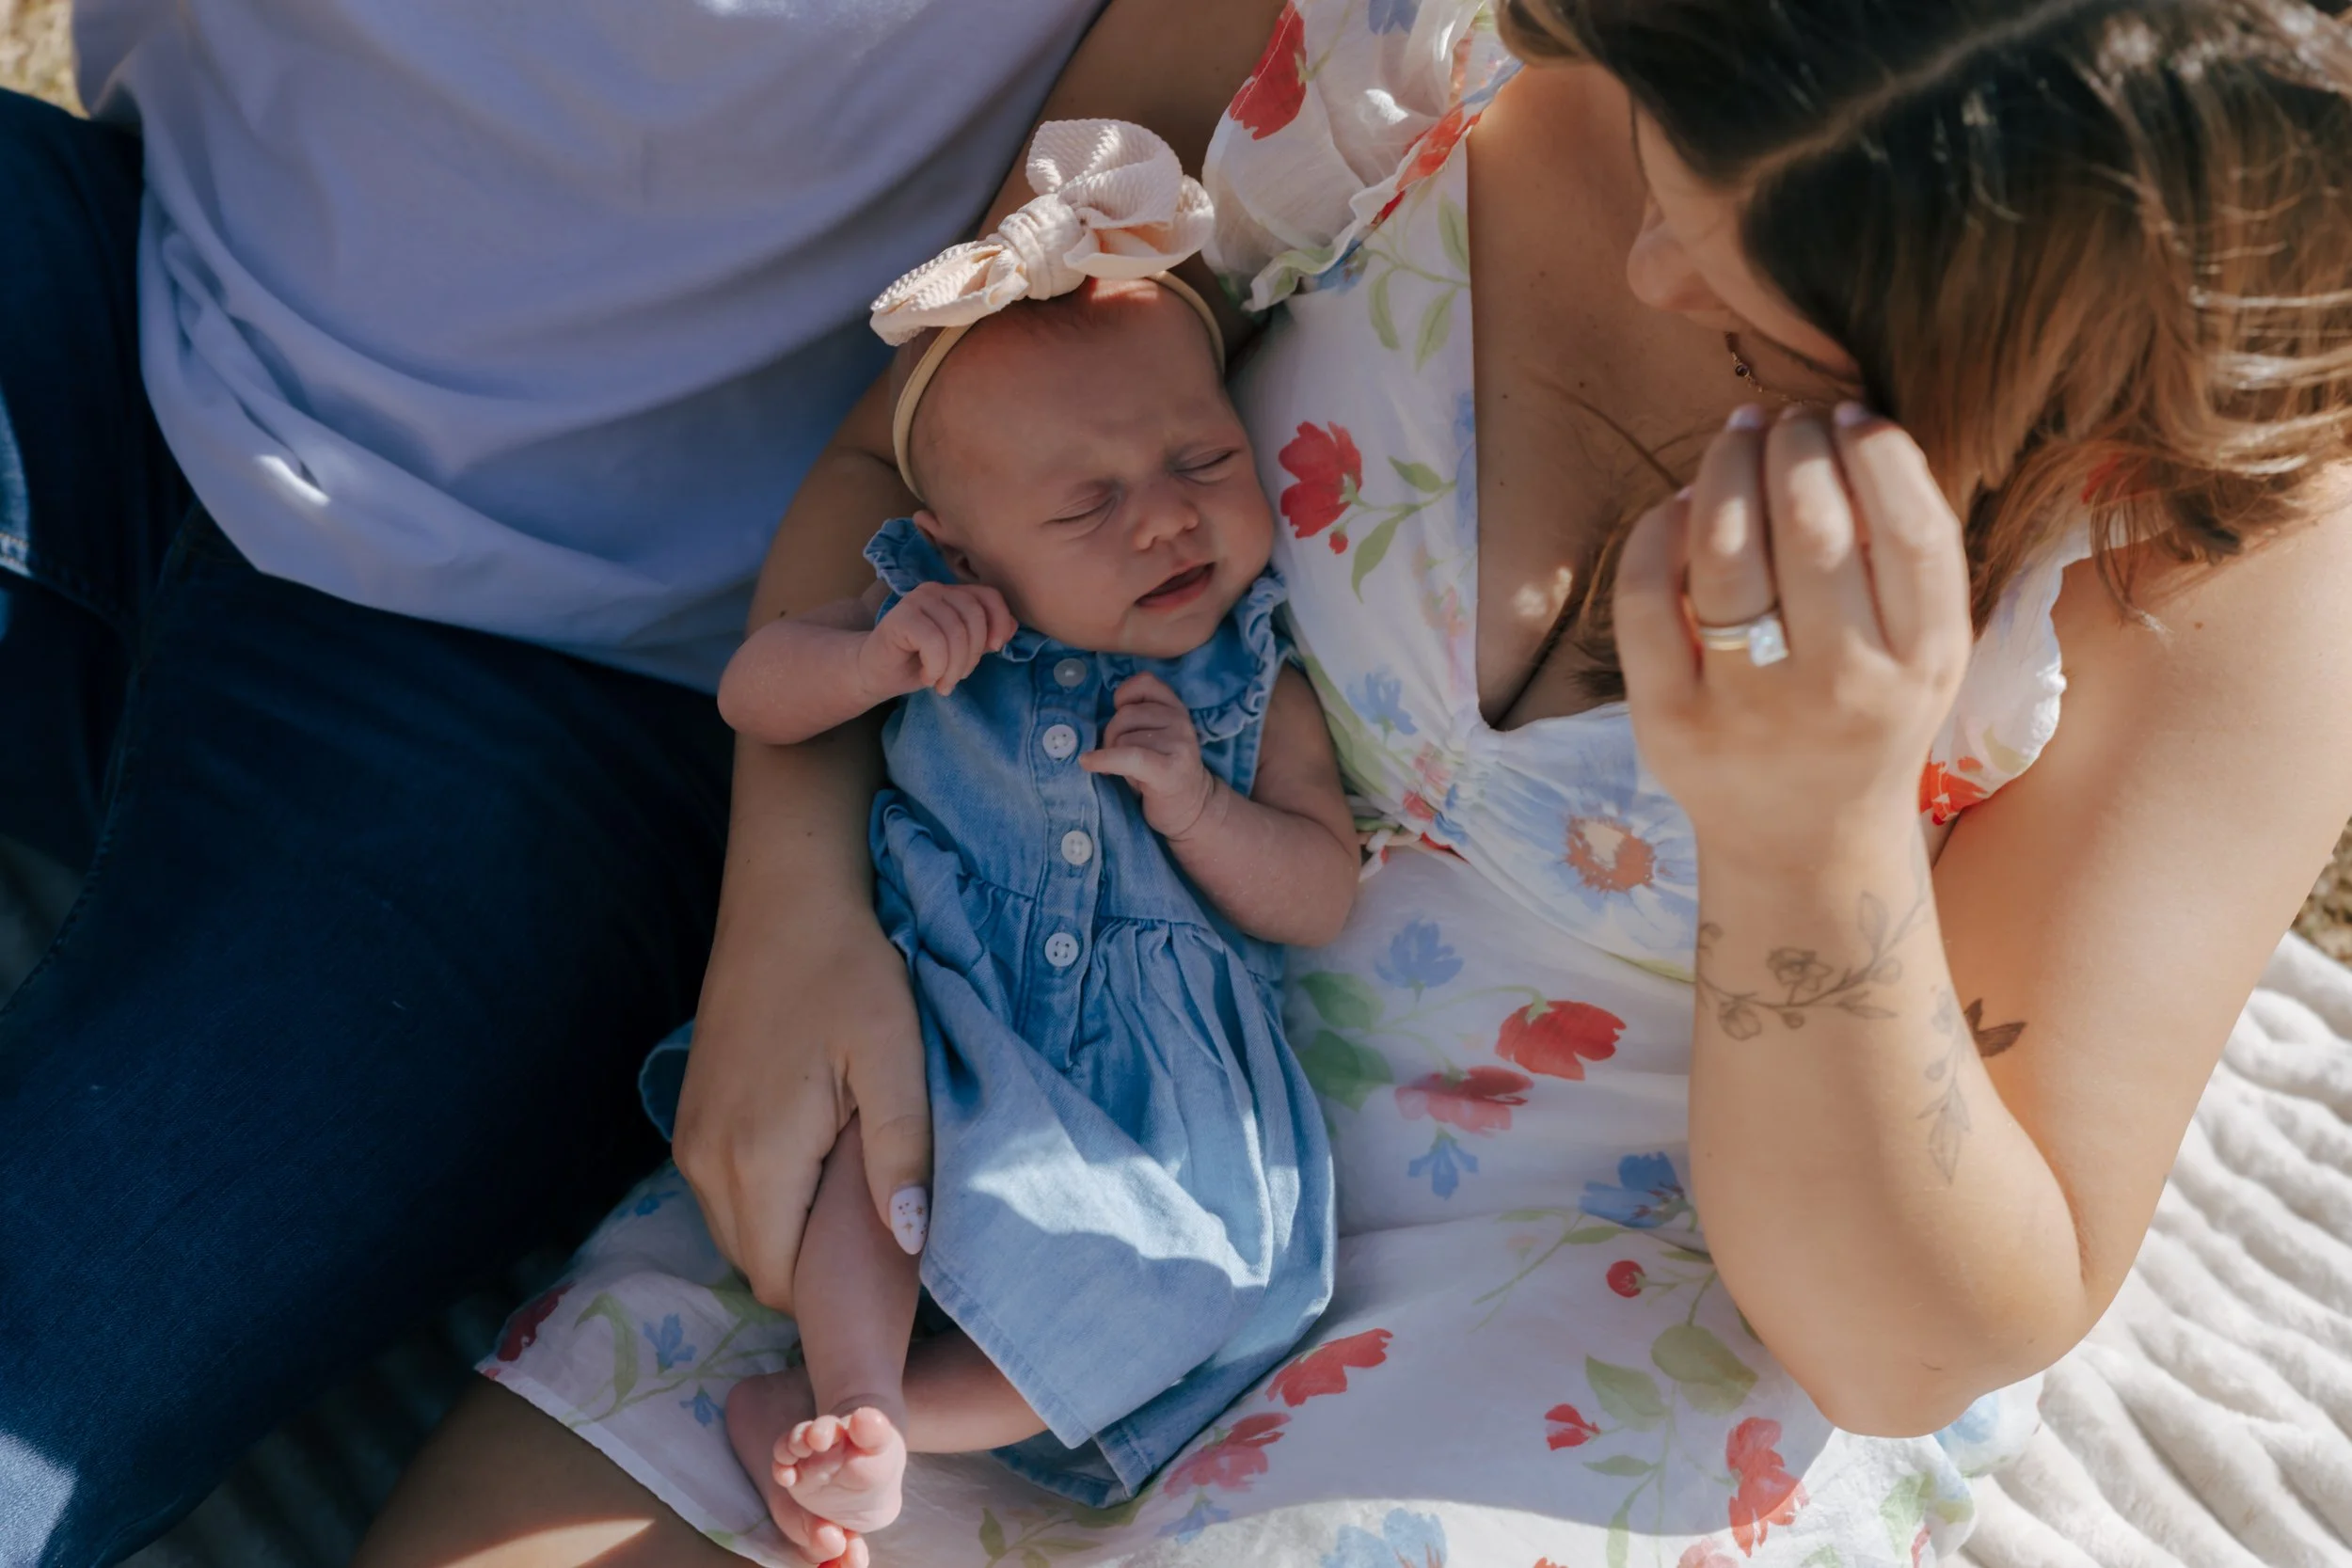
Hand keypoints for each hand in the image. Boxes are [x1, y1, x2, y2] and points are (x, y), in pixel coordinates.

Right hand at [674, 894, 930, 1314]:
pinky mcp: (688, 1123)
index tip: (889, 1275)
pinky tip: (816, 1167)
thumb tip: (909, 1240)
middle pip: (759, 1269)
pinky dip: (767, 1205)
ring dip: (790, 1236)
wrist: (784, 905)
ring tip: (853, 1195)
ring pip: (739, 1237)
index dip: (835, 1295)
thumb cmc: (848, 974)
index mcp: (757, 1158)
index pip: (784, 1283)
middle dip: (816, 1273)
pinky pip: (724, 1200)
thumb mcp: (894, 1057)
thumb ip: (901, 1151)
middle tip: (881, 1235)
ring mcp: (689, 1143)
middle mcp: (706, 1163)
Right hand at [859, 581, 1015, 699]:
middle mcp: (935, 591)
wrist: (877, 673)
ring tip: (942, 682)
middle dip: (973, 655)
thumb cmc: (919, 662)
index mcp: (953, 594)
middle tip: (958, 677)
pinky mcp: (900, 618)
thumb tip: (1013, 627)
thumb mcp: (960, 651)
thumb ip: (983, 636)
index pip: (990, 596)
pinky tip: (927, 676)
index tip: (995, 649)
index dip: (1000, 622)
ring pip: (955, 633)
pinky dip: (936, 666)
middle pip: (975, 617)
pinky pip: (934, 642)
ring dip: (953, 668)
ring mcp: (916, 601)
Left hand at [1081, 672, 1219, 837]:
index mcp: (1176, 708)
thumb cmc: (1163, 772)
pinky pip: (1127, 756)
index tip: (1119, 716)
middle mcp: (1180, 721)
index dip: (1124, 696)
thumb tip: (1095, 720)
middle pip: (1124, 715)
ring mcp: (1177, 744)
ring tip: (1130, 773)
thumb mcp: (1156, 736)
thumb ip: (1138, 718)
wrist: (1193, 808)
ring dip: (1114, 757)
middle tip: (1118, 759)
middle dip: (1111, 736)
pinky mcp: (1168, 768)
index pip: (1144, 682)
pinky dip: (1103, 760)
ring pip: (1122, 739)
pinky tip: (1089, 763)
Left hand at [1612, 404, 1974, 871]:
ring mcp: (1749, 710)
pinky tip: (1683, 504)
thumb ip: (1910, 556)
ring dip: (1728, 469)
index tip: (1848, 415)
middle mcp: (1842, 687)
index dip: (1876, 452)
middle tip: (1785, 420)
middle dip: (1793, 447)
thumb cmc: (1867, 717)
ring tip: (1739, 436)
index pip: (1911, 530)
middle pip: (1812, 526)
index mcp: (1923, 662)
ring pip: (1726, 552)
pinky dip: (1661, 532)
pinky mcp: (1669, 724)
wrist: (1804, 843)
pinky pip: (1649, 602)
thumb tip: (1852, 427)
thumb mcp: (1925, 651)